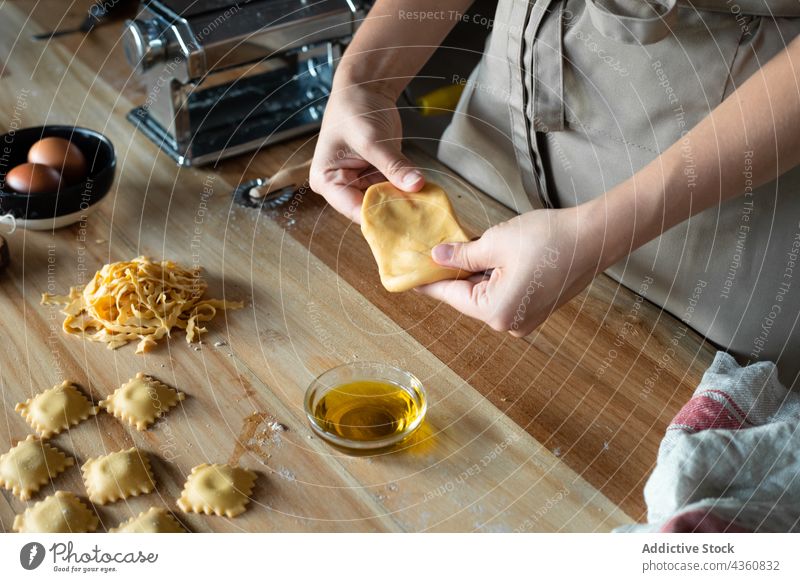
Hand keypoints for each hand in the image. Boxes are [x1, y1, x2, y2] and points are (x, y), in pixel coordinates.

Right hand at [309, 83, 423, 222]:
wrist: (365, 88)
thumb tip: (416, 184)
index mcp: (326, 180)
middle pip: (369, 208)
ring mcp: (360, 182)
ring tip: (425, 208)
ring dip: (403, 203)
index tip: (404, 221)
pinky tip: (424, 196)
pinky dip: (407, 192)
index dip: (378, 216)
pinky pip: (394, 190)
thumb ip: (393, 165)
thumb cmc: (354, 108)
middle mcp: (341, 186)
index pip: (353, 209)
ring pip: (384, 202)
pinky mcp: (377, 176)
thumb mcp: (372, 139)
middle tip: (419, 216)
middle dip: (393, 211)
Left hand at [416, 206, 604, 335]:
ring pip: (487, 295)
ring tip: (466, 248)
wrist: (595, 238)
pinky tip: (492, 257)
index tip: (409, 274)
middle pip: (468, 297)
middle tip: (436, 250)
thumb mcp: (495, 242)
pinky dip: (495, 278)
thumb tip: (437, 256)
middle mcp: (510, 324)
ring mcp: (526, 319)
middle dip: (455, 273)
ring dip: (476, 274)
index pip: (451, 295)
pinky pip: (505, 295)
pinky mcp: (537, 309)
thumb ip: (462, 254)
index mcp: (496, 311)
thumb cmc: (549, 238)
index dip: (429, 280)